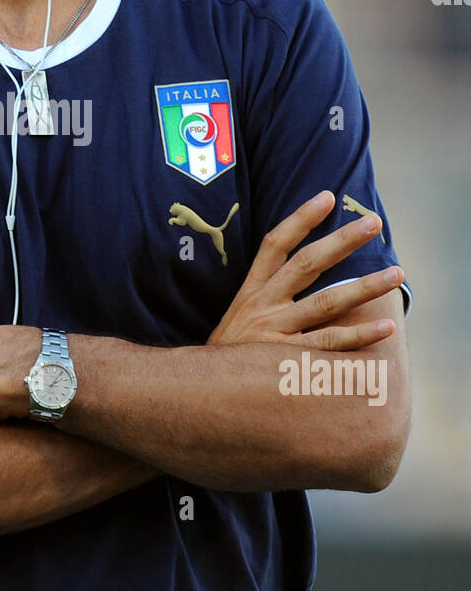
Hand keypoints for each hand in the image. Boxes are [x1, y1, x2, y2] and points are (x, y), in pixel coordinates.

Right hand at [207, 191, 402, 349]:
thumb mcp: (236, 322)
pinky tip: (386, 328)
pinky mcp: (284, 362)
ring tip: (396, 275)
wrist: (195, 393)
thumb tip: (299, 283)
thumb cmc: (225, 360)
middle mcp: (262, 307)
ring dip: (365, 288)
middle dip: (342, 241)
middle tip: (373, 223)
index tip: (326, 196)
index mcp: (250, 293)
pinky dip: (358, 337)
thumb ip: (264, 302)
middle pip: (306, 264)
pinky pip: (328, 346)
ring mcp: (274, 333)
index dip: (300, 219)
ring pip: (326, 303)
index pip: (275, 245)